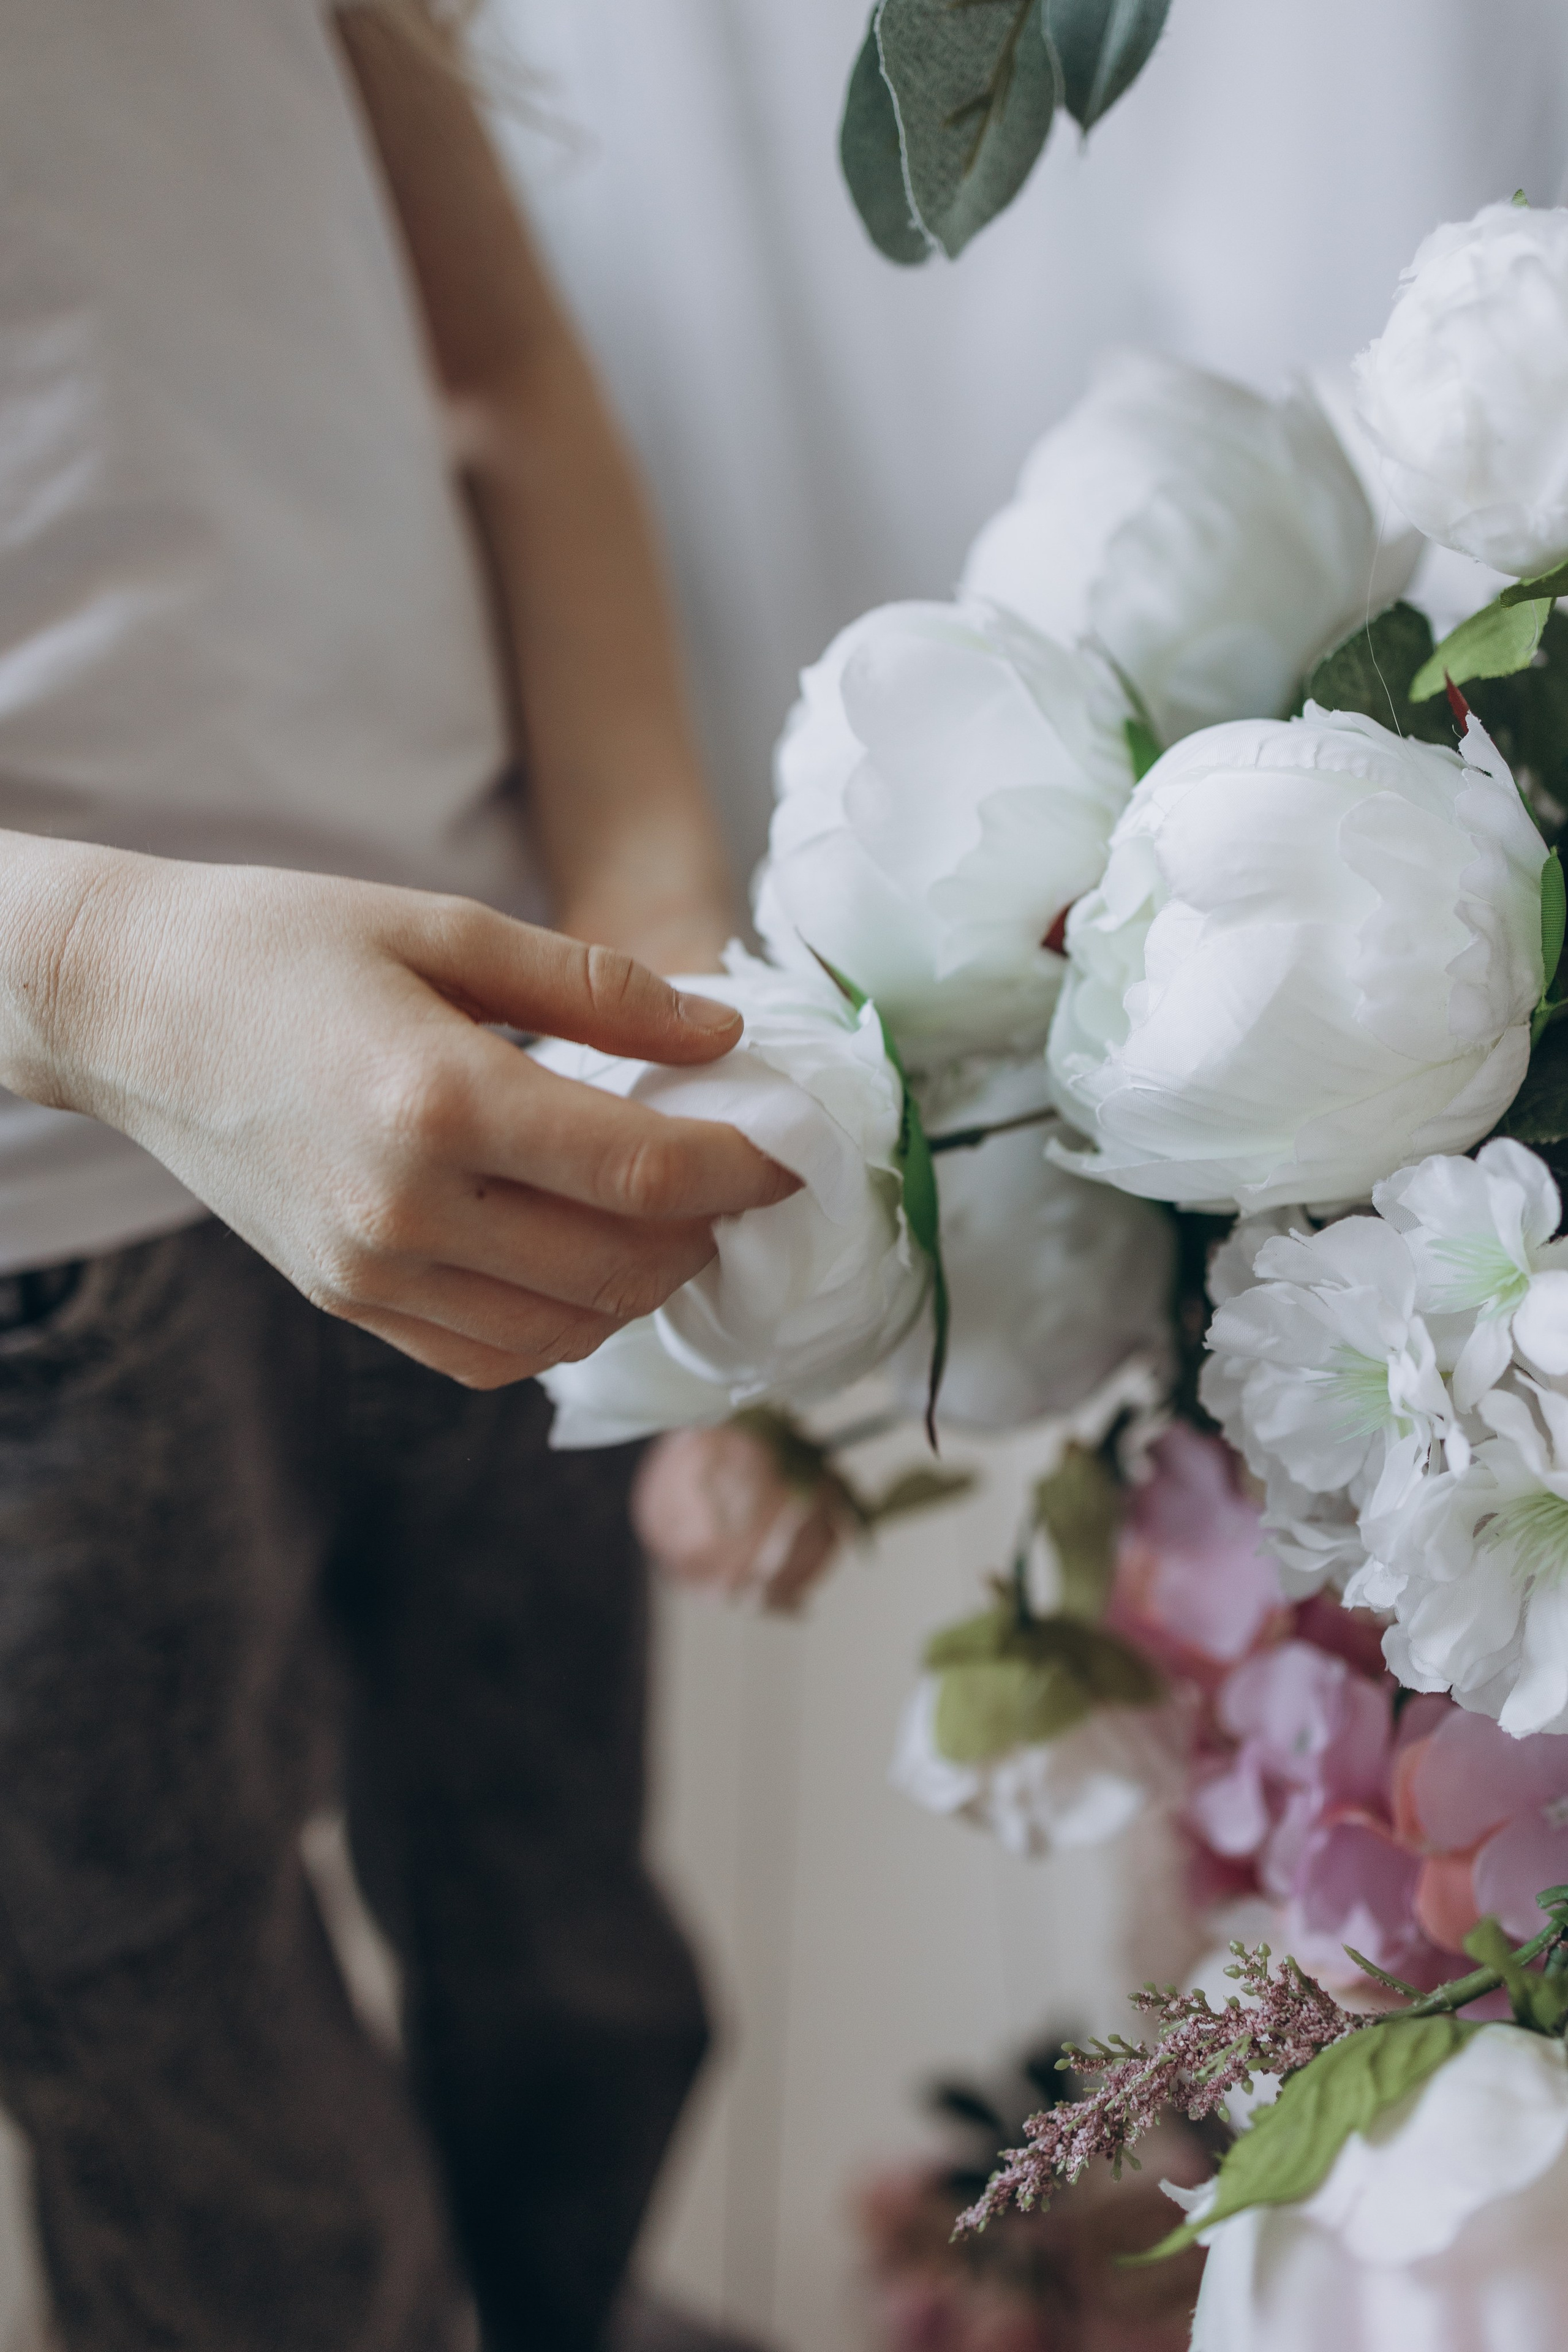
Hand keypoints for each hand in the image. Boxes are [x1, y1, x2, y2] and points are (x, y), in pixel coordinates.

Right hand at [0, 839, 795, 1386]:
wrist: (128, 1010)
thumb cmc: (284, 945)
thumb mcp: (447, 926)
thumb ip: (597, 988)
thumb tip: (722, 1033)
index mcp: (439, 1096)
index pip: (643, 1172)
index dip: (745, 1168)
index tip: (792, 1146)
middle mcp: (407, 1207)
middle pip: (622, 1265)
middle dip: (710, 1230)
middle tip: (743, 1178)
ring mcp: (371, 1271)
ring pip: (569, 1327)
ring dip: (649, 1285)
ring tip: (677, 1221)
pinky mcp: (347, 1301)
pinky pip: (493, 1354)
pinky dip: (568, 1325)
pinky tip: (589, 1262)